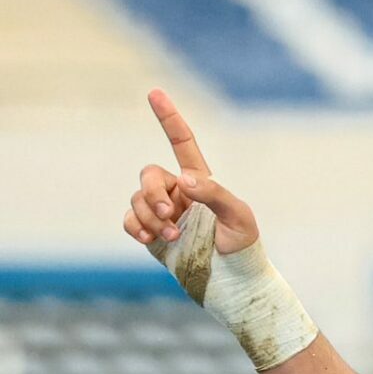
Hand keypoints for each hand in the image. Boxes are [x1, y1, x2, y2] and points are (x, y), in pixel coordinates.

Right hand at [122, 89, 257, 258]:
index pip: (182, 144)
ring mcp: (164, 213)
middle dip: (153, 193)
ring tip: (171, 235)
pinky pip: (129, 220)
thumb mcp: (238, 217)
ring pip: (138, 199)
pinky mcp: (152, 233)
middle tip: (169, 214)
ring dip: (149, 215)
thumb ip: (213, 194)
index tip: (155, 92)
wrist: (233, 281)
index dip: (169, 119)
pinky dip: (134, 226)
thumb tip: (182, 181)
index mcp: (200, 181)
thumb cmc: (243, 247)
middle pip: (149, 174)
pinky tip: (148, 239)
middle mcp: (179, 193)